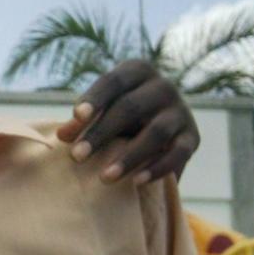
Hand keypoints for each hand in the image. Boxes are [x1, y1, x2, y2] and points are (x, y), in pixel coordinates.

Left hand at [52, 59, 199, 184]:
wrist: (160, 130)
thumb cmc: (119, 116)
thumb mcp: (101, 113)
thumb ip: (82, 122)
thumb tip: (61, 136)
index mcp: (137, 72)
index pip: (113, 81)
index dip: (95, 97)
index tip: (77, 116)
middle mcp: (162, 87)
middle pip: (130, 108)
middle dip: (101, 133)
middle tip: (76, 157)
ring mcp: (181, 111)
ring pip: (156, 133)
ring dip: (128, 157)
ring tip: (104, 177)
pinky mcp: (192, 137)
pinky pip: (178, 153)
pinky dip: (157, 168)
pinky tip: (137, 182)